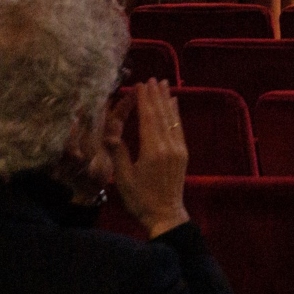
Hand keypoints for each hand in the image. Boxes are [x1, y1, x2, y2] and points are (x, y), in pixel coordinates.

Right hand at [109, 79, 189, 238]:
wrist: (165, 215)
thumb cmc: (139, 199)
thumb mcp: (123, 178)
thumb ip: (119, 154)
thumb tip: (109, 133)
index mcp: (152, 151)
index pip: (148, 119)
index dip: (144, 100)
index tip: (141, 84)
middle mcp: (168, 146)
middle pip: (161, 115)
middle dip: (156, 95)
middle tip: (152, 78)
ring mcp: (178, 149)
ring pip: (172, 119)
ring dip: (167, 100)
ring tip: (164, 84)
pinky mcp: (183, 153)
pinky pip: (179, 128)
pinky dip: (176, 114)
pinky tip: (174, 104)